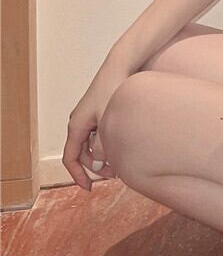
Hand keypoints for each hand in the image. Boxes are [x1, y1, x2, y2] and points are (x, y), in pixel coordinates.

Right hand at [63, 60, 126, 191]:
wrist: (120, 66)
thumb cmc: (113, 89)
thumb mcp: (107, 123)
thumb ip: (103, 146)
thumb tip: (100, 166)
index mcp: (76, 125)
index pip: (70, 158)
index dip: (77, 176)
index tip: (88, 188)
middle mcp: (78, 122)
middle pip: (81, 154)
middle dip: (95, 167)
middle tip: (114, 174)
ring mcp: (87, 116)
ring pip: (90, 144)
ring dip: (102, 155)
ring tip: (120, 161)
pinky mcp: (97, 112)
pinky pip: (96, 134)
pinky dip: (105, 143)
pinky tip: (120, 145)